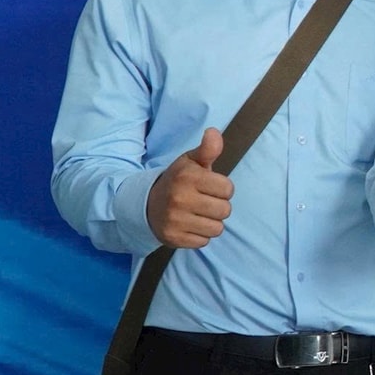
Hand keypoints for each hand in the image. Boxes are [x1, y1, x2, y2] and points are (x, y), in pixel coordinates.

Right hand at [146, 127, 232, 247]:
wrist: (146, 204)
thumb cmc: (178, 181)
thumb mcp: (191, 162)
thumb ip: (208, 149)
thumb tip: (214, 132)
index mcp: (187, 177)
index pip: (228, 189)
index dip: (222, 189)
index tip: (209, 187)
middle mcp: (180, 198)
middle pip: (225, 210)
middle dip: (218, 206)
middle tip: (203, 201)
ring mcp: (175, 220)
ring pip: (217, 228)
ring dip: (211, 222)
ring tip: (197, 213)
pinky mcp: (173, 238)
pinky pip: (204, 241)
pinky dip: (199, 235)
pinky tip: (189, 225)